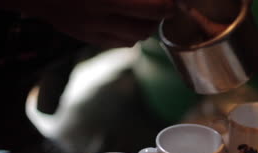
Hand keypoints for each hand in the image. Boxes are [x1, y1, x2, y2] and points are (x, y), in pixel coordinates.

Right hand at [0, 0, 175, 47]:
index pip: (155, 8)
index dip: (168, 4)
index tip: (172, 1)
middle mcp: (100, 17)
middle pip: (147, 29)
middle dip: (159, 18)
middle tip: (162, 6)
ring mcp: (91, 31)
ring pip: (134, 39)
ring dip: (145, 28)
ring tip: (144, 14)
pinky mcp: (85, 38)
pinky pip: (118, 43)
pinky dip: (128, 34)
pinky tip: (125, 20)